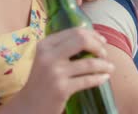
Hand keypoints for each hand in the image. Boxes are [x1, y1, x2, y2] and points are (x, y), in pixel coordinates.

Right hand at [0, 28, 114, 113]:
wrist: (27, 106)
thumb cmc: (40, 81)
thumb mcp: (46, 59)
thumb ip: (62, 47)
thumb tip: (91, 37)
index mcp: (45, 45)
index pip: (74, 32)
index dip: (92, 34)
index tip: (101, 40)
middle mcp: (48, 56)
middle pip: (82, 41)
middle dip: (98, 46)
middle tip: (105, 53)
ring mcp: (55, 72)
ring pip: (89, 63)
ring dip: (104, 65)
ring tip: (111, 68)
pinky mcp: (61, 88)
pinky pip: (88, 80)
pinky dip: (100, 78)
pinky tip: (105, 77)